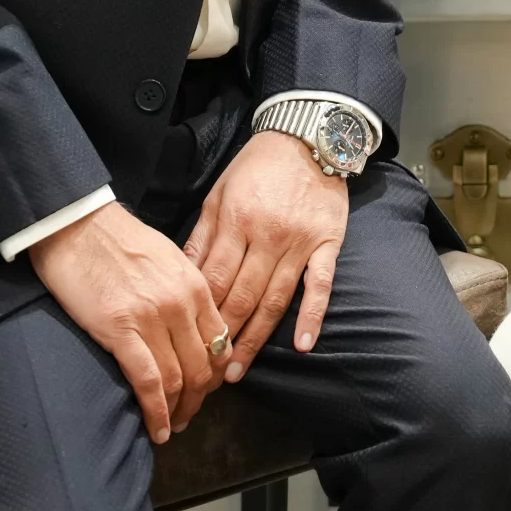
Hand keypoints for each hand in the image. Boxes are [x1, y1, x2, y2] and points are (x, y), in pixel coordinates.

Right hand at [28, 201, 225, 444]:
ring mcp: (152, 318)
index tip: (204, 389)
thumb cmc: (118, 240)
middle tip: (188, 415)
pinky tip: (156, 429)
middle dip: (198, 399)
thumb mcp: (167, 259)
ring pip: (178, 379)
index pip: (220, 342)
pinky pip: (148, 382)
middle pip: (202, 367)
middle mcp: (181, 304)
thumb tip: (191, 326)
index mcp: (195, 285)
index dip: (214, 374)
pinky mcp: (120, 330)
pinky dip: (156, 412)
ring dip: (178, 411)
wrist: (78, 225)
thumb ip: (184, 292)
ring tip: (171, 427)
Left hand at [185, 131, 348, 378]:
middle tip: (208, 372)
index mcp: (237, 221)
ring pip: (275, 299)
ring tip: (238, 369)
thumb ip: (202, 236)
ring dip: (257, 338)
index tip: (187, 343)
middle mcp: (268, 235)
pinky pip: (320, 285)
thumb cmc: (256, 168)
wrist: (309, 138)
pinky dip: (313, 316)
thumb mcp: (219, 194)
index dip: (201, 314)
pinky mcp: (328, 243)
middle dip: (223, 338)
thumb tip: (182, 276)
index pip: (215, 279)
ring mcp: (300, 242)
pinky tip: (305, 345)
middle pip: (242, 296)